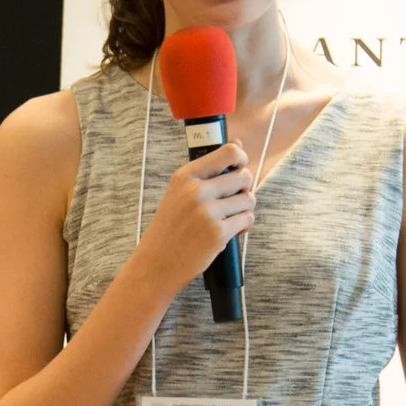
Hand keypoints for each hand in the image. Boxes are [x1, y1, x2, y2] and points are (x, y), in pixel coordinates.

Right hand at [129, 142, 253, 293]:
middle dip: (244, 188)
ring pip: (248, 199)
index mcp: (185, 176)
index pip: (228, 152)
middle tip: (232, 200)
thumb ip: (208, 169)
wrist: (156, 263)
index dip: (241, 158)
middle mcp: (196, 191)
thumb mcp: (180, 192)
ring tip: (229, 218)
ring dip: (244, 209)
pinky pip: (247, 219)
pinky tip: (230, 231)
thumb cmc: (170, 227)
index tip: (238, 168)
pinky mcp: (218, 233)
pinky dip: (243, 226)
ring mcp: (207, 213)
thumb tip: (237, 143)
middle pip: (243, 176)